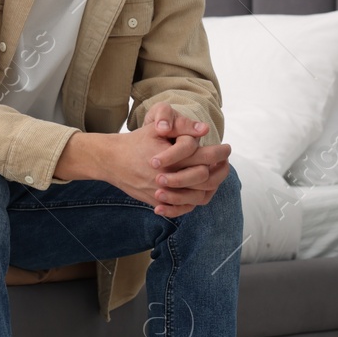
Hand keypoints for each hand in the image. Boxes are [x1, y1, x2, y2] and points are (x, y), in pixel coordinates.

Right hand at [55, 104, 229, 217]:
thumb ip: (181, 128)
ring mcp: (162, 192)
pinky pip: (180, 208)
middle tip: (224, 162)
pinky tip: (197, 192)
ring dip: (208, 187)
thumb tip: (204, 130)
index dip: (220, 153)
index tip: (226, 148)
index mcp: (171, 158)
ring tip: (213, 177)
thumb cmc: (136, 142)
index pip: (205, 157)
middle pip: (205, 179)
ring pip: (196, 197)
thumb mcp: (157, 129)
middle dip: (219, 170)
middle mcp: (168, 177)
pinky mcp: (156, 201)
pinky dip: (192, 202)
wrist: (110, 160)